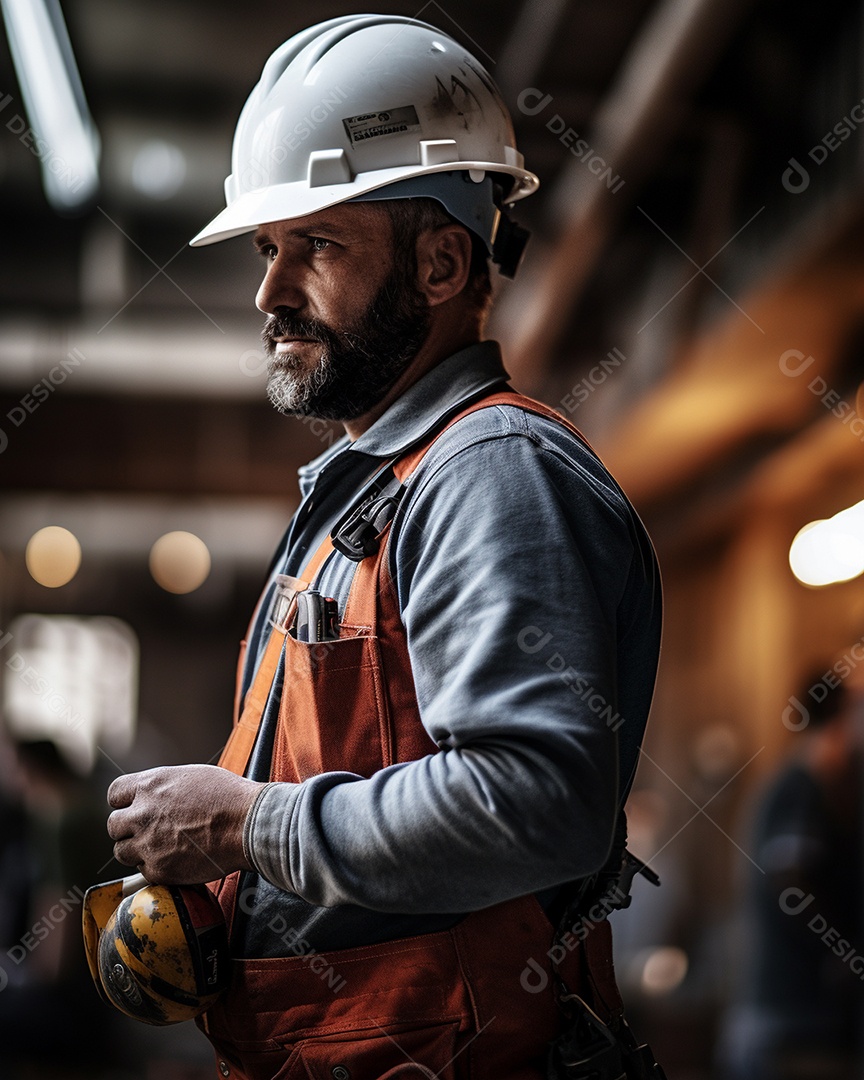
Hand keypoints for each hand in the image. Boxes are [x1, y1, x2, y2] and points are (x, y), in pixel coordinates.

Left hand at [107, 764, 264, 883]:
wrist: (247, 824)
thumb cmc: (228, 797)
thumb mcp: (190, 777)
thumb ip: (162, 788)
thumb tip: (153, 796)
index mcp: (150, 785)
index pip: (115, 794)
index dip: (124, 803)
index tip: (134, 809)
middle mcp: (142, 813)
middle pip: (114, 825)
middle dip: (129, 829)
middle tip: (149, 831)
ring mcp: (147, 843)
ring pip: (122, 851)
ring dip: (138, 850)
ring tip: (162, 847)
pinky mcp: (158, 869)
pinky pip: (143, 871)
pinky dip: (156, 867)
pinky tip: (177, 858)